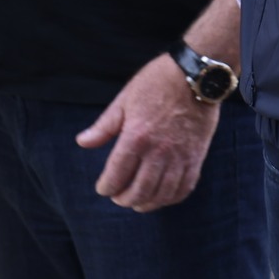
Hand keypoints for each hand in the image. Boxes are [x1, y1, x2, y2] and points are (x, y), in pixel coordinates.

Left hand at [76, 53, 222, 211]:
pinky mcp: (196, 157)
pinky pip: (184, 188)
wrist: (197, 75)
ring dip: (146, 203)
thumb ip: (104, 126)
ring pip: (161, 194)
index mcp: (136, 137)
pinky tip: (162, 196)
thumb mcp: (125, 99)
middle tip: (118, 197)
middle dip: (123, 199)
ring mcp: (179, 157)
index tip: (103, 188)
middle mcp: (158, 152)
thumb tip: (82, 142)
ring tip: (138, 202)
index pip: (116, 176)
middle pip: (138, 191)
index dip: (106, 187)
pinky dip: (171, 198)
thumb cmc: (157, 82)